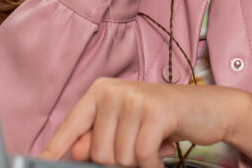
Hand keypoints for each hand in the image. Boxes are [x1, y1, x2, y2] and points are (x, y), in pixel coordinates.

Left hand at [38, 79, 251, 167]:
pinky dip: (152, 164)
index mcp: (100, 92)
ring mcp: (133, 98)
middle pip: (98, 152)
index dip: (55, 148)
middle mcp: (112, 91)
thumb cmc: (164, 120)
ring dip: (139, 161)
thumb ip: (100, 138)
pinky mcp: (154, 111)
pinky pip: (141, 156)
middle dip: (120, 161)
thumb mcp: (127, 128)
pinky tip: (162, 152)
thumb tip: (76, 153)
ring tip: (153, 143)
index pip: (70, 126)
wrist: (209, 109)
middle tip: (141, 146)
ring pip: (119, 157)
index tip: (42, 161)